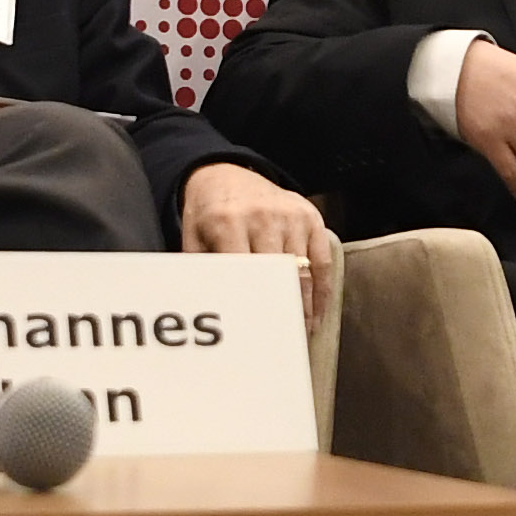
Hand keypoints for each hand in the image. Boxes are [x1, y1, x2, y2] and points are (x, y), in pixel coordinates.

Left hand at [176, 161, 338, 322]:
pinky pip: (322, 259)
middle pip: (278, 275)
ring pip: (302, 272)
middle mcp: (262, 217)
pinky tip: (317, 311)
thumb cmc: (208, 215)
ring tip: (301, 333)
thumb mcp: (193, 239)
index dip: (253, 306)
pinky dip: (322, 289)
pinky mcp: (310, 215)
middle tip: (283, 342)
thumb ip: (202, 272)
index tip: (256, 335)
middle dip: (282, 312)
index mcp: (227, 222)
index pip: (244, 273)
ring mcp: (290, 215)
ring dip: (304, 307)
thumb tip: (210, 312)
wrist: (225, 174)